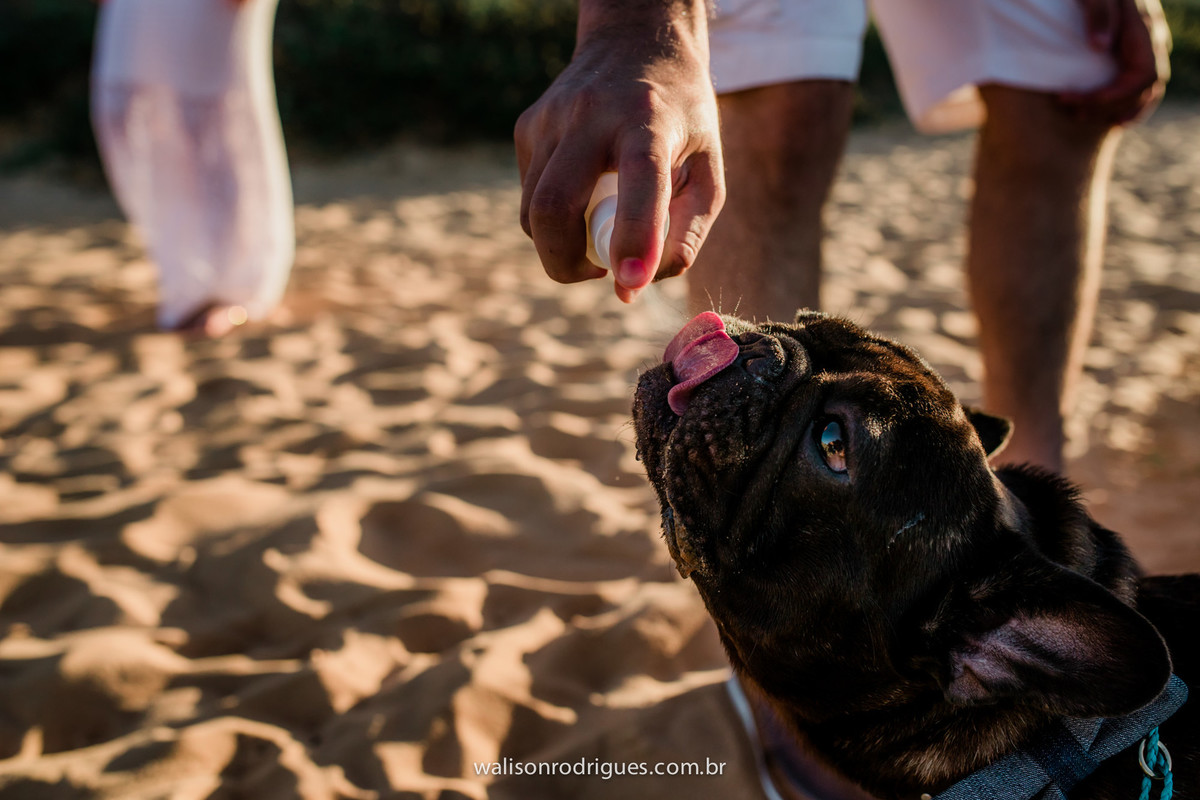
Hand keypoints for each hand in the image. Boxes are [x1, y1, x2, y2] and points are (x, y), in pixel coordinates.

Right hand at [514, 3, 724, 301]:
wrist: (636, 42)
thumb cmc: (682, 118)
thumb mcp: (708, 167)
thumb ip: (687, 231)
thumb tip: (632, 289)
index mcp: (649, 120)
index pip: (640, 181)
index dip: (634, 237)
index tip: (629, 284)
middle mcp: (591, 113)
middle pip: (555, 206)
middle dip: (565, 263)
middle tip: (597, 274)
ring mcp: (551, 119)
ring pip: (533, 210)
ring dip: (560, 245)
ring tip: (597, 230)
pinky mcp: (527, 126)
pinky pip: (529, 195)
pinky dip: (552, 216)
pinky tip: (582, 193)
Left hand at [1059, 0, 1170, 124]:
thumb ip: (1100, 13)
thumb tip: (1100, 46)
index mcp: (1145, 29)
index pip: (1143, 75)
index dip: (1113, 96)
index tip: (1077, 101)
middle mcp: (1153, 41)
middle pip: (1143, 89)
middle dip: (1106, 106)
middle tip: (1070, 110)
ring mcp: (1146, 49)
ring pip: (1145, 92)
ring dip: (1113, 111)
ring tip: (1079, 116)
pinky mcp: (1133, 54)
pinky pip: (1138, 88)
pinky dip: (1124, 106)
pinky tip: (1105, 119)